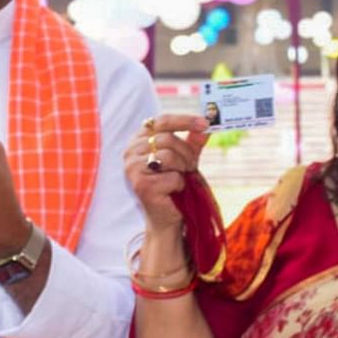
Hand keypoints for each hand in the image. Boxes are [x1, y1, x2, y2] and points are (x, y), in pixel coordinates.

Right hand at [124, 114, 209, 232]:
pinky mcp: (141, 186)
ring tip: (180, 179)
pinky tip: (173, 191)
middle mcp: (131, 152)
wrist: (166, 216)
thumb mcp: (185, 158)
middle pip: (167, 139)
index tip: (205, 123)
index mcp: (138, 140)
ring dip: (183, 169)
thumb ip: (193, 141)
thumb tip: (207, 125)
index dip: (185, 120)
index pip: (162, 120)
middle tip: (191, 166)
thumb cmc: (173, 184)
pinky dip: (180, 185)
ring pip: (169, 157)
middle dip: (186, 153)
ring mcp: (133, 169)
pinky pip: (172, 177)